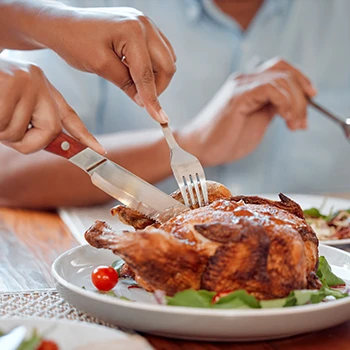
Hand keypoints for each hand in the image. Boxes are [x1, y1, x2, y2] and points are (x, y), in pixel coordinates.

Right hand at [0, 57, 104, 153]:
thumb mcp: (14, 104)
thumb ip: (32, 122)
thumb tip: (52, 143)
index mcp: (42, 87)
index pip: (69, 116)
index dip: (85, 137)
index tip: (100, 152)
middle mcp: (39, 82)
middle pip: (50, 131)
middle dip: (28, 143)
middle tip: (8, 134)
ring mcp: (26, 82)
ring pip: (20, 132)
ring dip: (1, 132)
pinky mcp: (10, 85)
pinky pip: (4, 126)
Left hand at [39, 6, 175, 122]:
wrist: (63, 25)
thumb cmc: (75, 41)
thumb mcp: (100, 66)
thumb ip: (126, 84)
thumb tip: (145, 101)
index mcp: (132, 31)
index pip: (147, 73)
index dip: (152, 99)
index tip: (160, 119)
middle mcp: (144, 24)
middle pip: (167, 65)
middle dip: (157, 87)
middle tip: (139, 97)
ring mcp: (145, 24)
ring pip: (166, 60)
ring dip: (155, 77)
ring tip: (132, 81)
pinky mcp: (143, 28)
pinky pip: (159, 52)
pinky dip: (151, 67)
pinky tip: (134, 70)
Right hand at [178, 58, 316, 166]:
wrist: (199, 149)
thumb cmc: (224, 140)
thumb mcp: (257, 122)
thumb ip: (272, 109)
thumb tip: (292, 104)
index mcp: (248, 85)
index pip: (280, 69)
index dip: (300, 80)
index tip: (311, 99)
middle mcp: (244, 80)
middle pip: (284, 70)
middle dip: (302, 95)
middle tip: (302, 121)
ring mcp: (240, 85)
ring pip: (281, 79)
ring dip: (296, 103)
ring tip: (294, 124)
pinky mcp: (237, 95)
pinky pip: (270, 88)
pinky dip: (285, 102)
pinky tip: (285, 119)